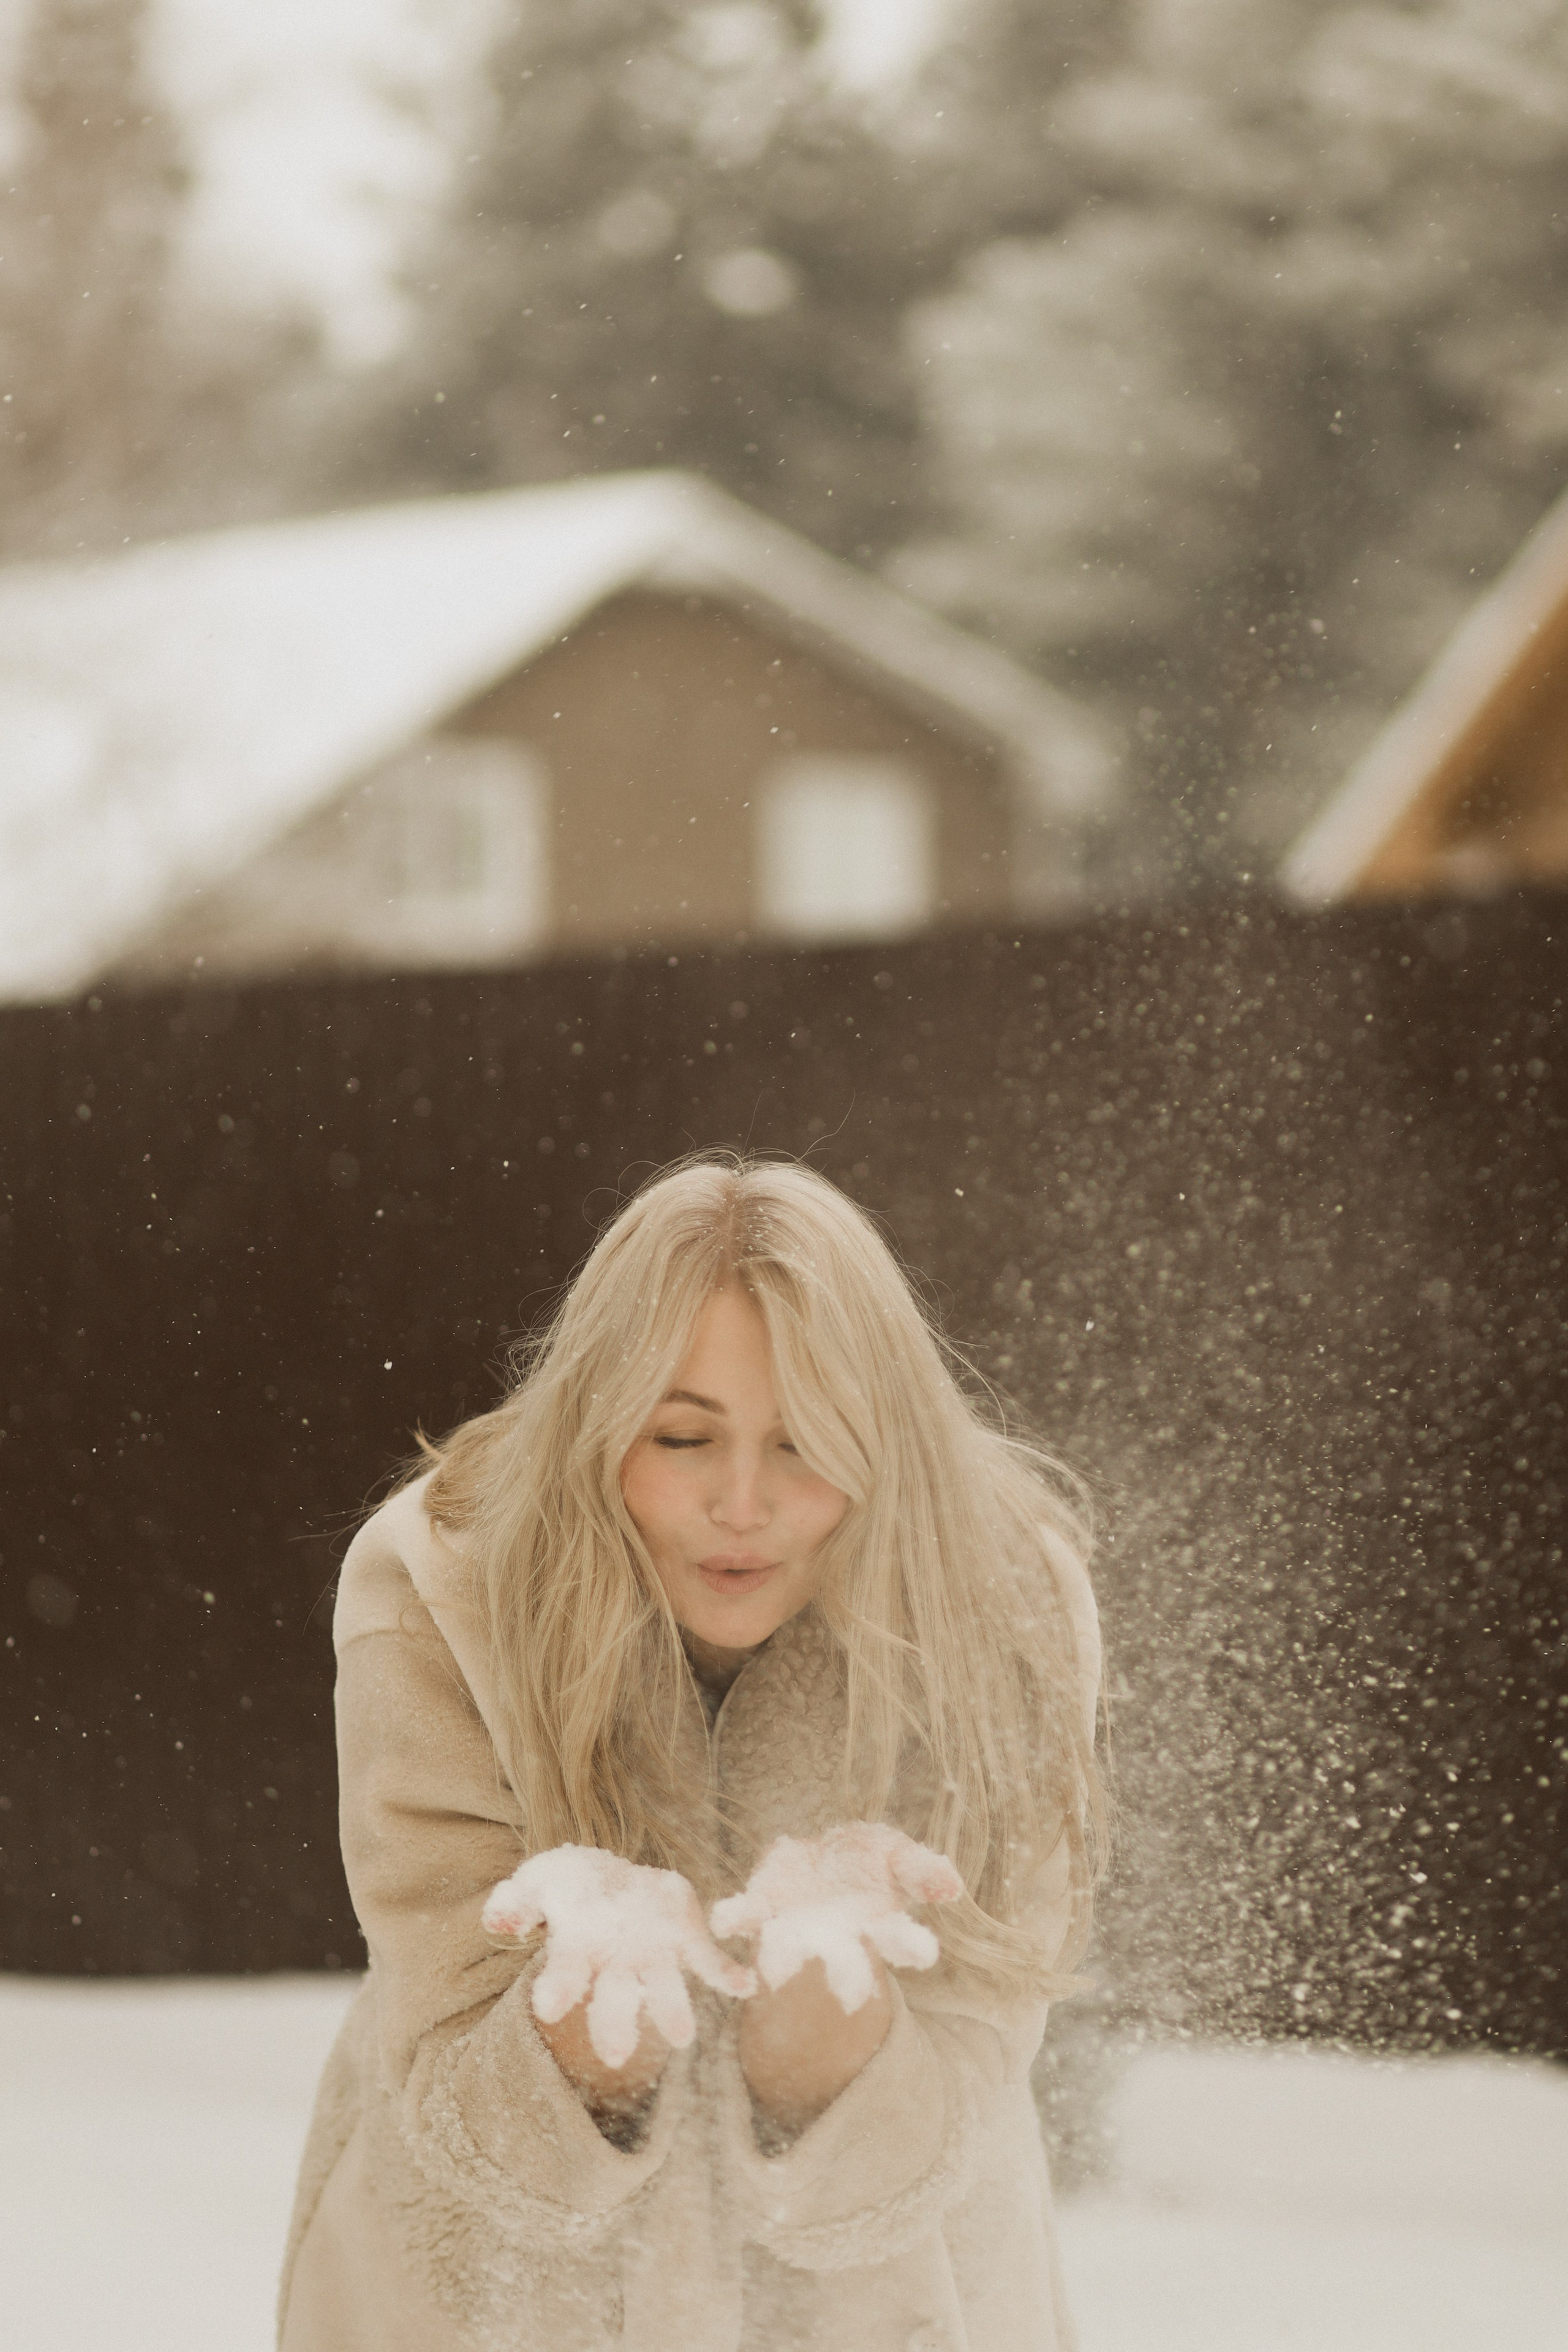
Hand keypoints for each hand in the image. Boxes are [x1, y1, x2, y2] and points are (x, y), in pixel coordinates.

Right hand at [483, 1844, 755, 2067]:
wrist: (610, 1878)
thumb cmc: (569, 1885)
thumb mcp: (540, 1880)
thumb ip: (519, 1898)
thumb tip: (497, 1916)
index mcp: (579, 1953)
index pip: (564, 1977)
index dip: (557, 1991)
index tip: (547, 2008)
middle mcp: (618, 1967)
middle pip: (616, 2003)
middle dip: (616, 2027)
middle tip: (615, 2056)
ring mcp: (655, 1958)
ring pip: (665, 1994)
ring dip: (674, 2013)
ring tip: (682, 2036)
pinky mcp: (687, 1941)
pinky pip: (710, 1963)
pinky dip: (729, 1975)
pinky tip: (747, 1984)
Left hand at [710, 1823, 963, 2015]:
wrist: (817, 1860)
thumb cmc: (866, 1864)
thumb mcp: (899, 1856)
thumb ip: (924, 1870)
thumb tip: (952, 1888)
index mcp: (879, 1927)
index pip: (903, 1942)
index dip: (913, 1947)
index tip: (925, 1951)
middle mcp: (837, 1941)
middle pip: (847, 1964)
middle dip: (848, 1978)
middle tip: (851, 1995)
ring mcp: (794, 1931)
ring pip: (790, 1953)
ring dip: (781, 1961)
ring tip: (773, 1970)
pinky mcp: (759, 1911)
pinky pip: (741, 1919)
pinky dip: (730, 1919)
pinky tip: (721, 1922)